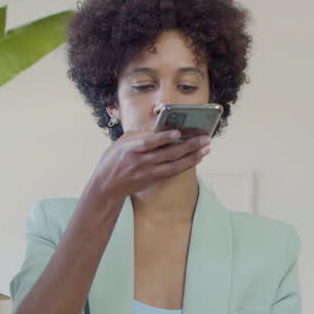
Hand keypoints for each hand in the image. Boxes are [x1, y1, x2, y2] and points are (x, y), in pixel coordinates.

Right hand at [86, 129, 209, 201]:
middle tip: (205, 138)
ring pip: (175, 165)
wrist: (107, 185)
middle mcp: (142, 161)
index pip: (150, 142)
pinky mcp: (154, 180)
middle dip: (189, 145)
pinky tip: (197, 158)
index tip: (178, 132)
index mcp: (132, 149)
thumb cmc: (115, 158)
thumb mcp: (122, 142)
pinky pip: (173, 172)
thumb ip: (141, 135)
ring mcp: (149, 173)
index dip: (164, 138)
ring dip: (193, 157)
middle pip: (169, 154)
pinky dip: (186, 165)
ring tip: (206, 148)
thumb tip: (162, 128)